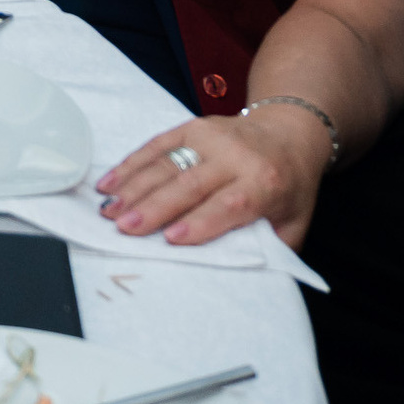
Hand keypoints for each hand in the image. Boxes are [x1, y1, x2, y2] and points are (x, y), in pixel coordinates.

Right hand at [95, 108, 332, 249]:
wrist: (289, 134)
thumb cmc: (289, 187)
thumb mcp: (294, 222)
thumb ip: (270, 247)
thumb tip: (239, 276)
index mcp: (265, 181)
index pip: (229, 202)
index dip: (199, 221)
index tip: (171, 239)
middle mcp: (236, 155)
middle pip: (188, 183)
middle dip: (153, 207)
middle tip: (124, 228)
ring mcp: (210, 136)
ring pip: (165, 163)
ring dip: (133, 188)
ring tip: (108, 211)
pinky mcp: (191, 126)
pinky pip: (155, 145)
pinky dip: (129, 165)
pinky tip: (109, 183)